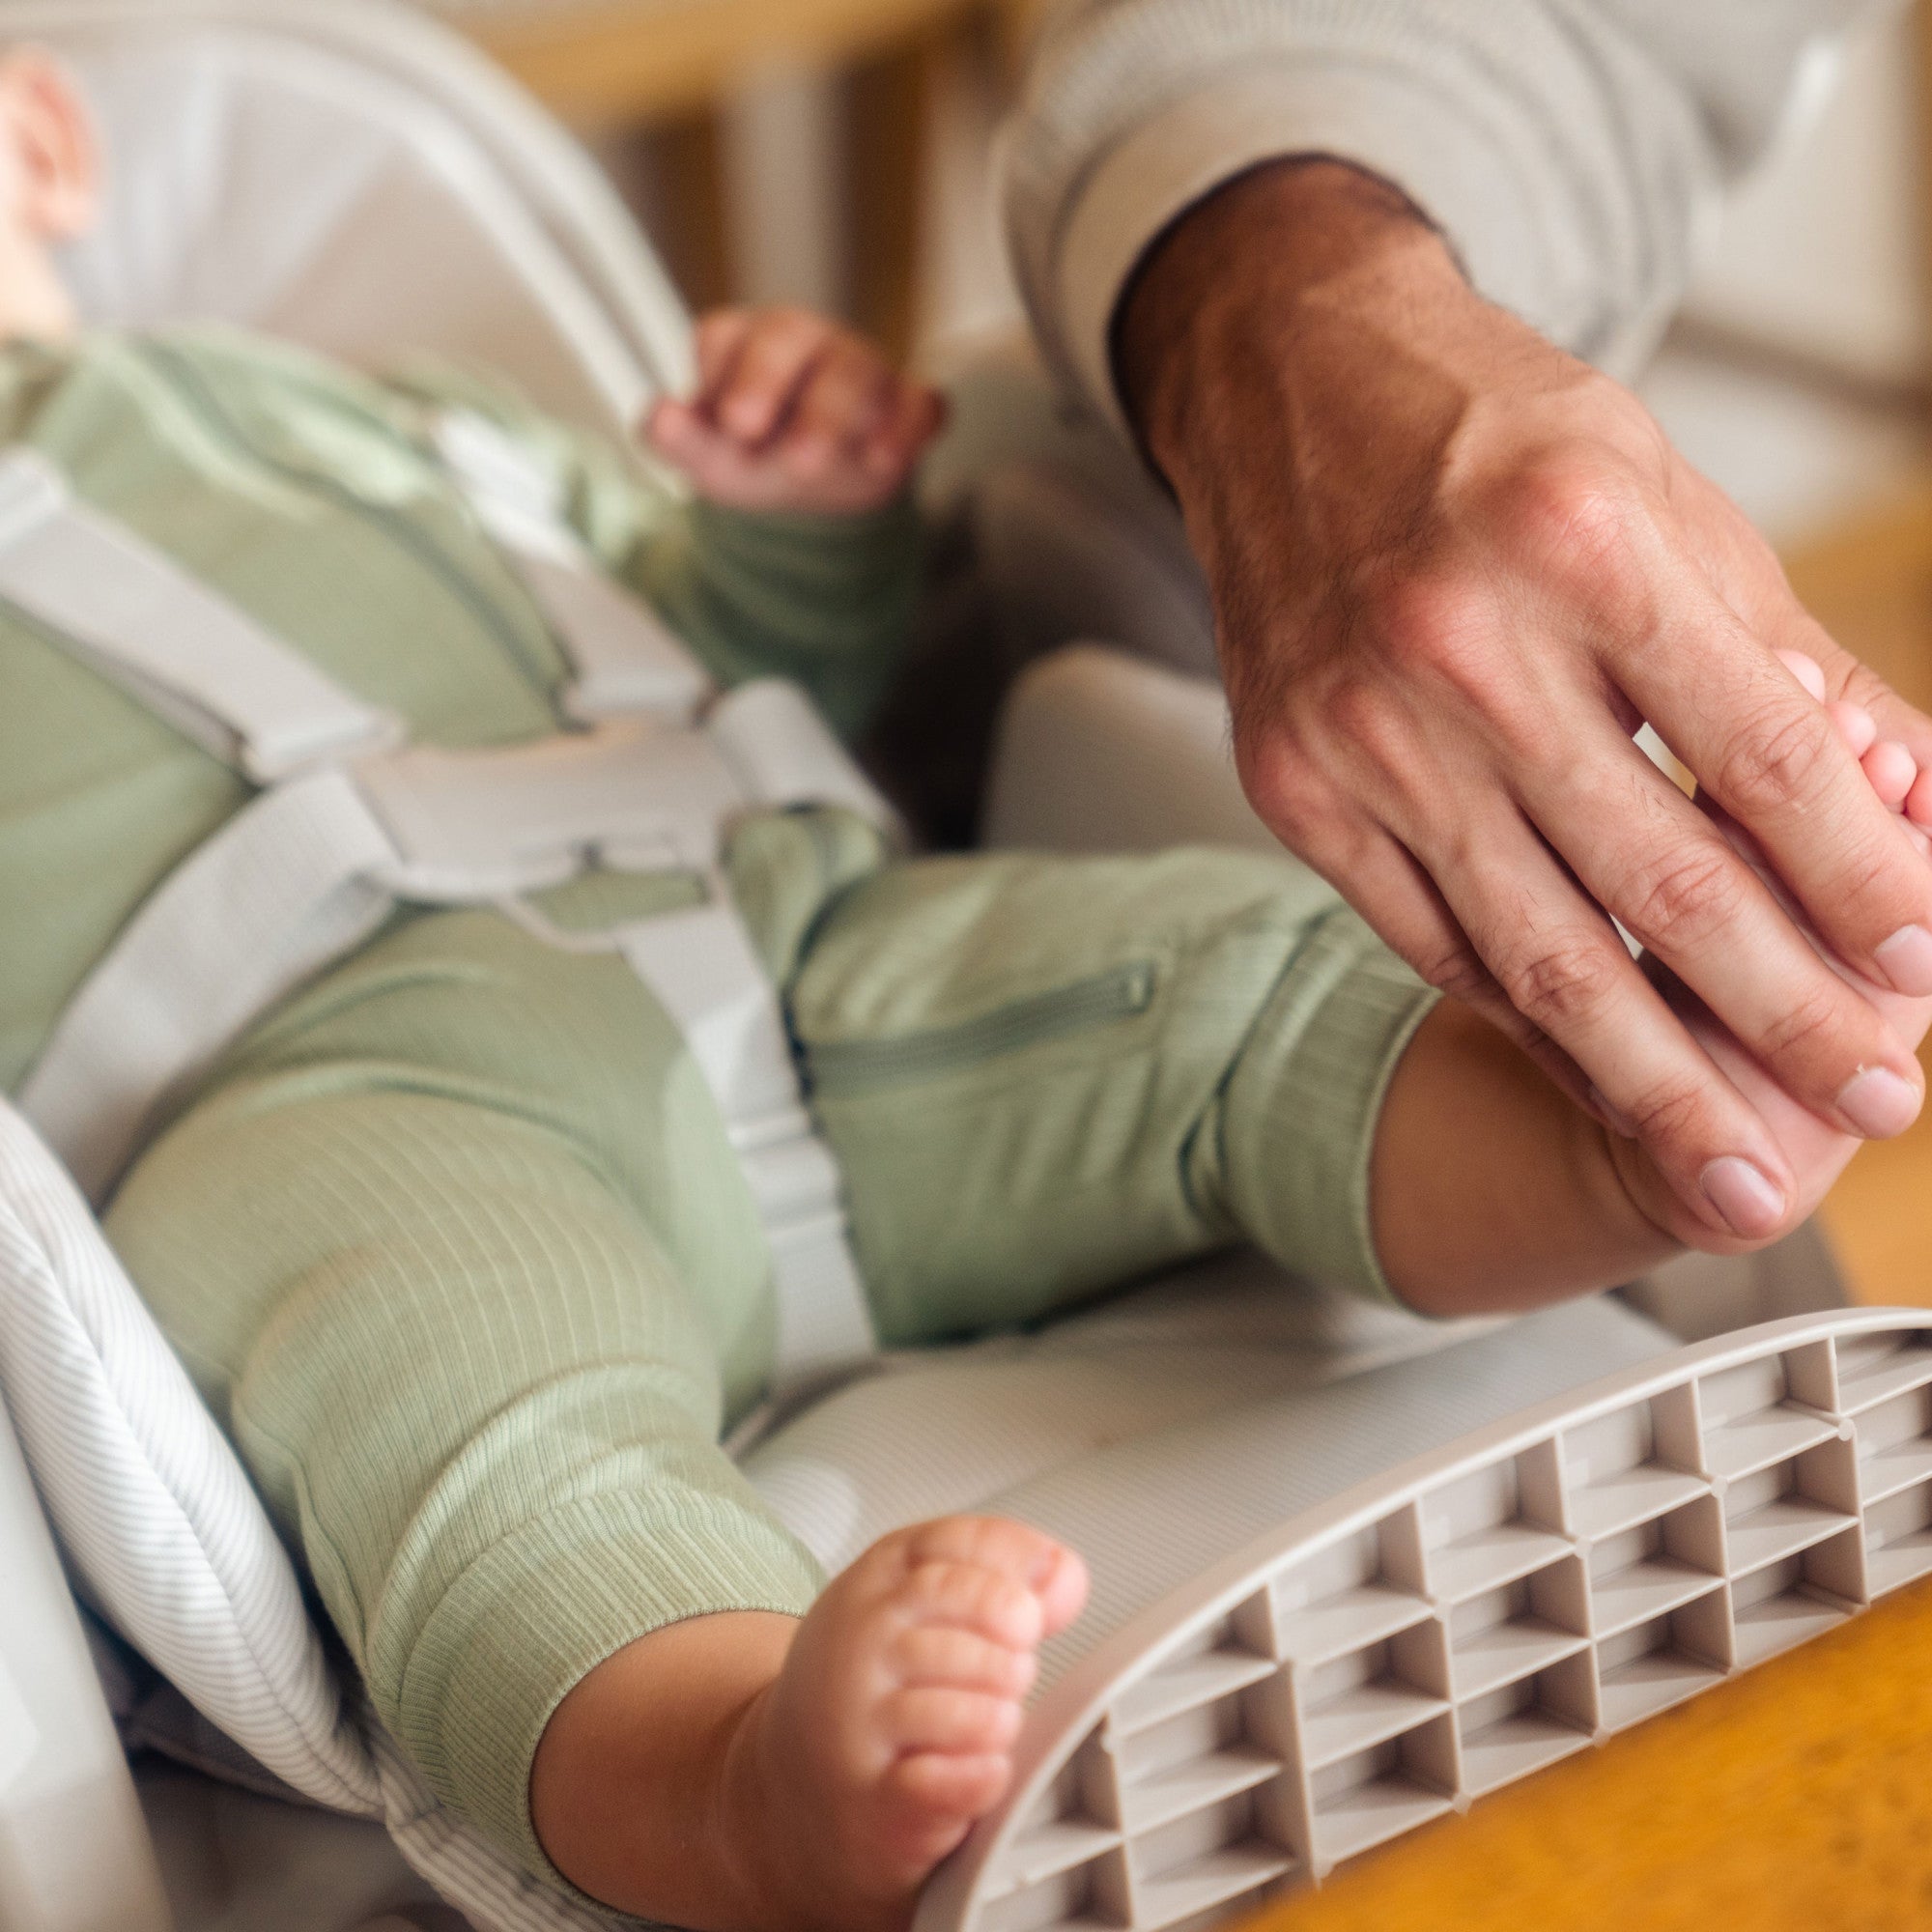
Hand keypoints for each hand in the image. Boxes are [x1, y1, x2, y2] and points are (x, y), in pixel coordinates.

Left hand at [648, 306, 944, 515]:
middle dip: (767, 379)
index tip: (725, 420)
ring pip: (855, 368)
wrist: (821, 495)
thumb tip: (658, 416)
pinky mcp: (908, 404)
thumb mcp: (714, 458)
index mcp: (747, 343)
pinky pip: (918, 403)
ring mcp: (860, 369)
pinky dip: (905, 429)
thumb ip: (683, 439)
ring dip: (831, 412)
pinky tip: (879, 461)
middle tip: (746, 430)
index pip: (727, 336)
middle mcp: (805, 343)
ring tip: (806, 462)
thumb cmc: (760, 457)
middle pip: (791, 334)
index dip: (724, 372)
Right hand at [1118, 158, 1931, 1247]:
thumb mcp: (1669, 496)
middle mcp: (1456, 646)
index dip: (1863, 879)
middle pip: (1658, 879)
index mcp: (1578, 542)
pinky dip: (1523, 1017)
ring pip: (1535, 949)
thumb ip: (1784, 659)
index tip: (1924, 966)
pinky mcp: (1294, 789)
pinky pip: (1429, 940)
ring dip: (1657, 1072)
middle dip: (1787, 1012)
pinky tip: (1596, 1067)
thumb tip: (1906, 799)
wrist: (1287, 392)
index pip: (1760, 757)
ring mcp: (1358, 732)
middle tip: (1878, 1095)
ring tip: (1735, 1162)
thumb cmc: (1492, 437)